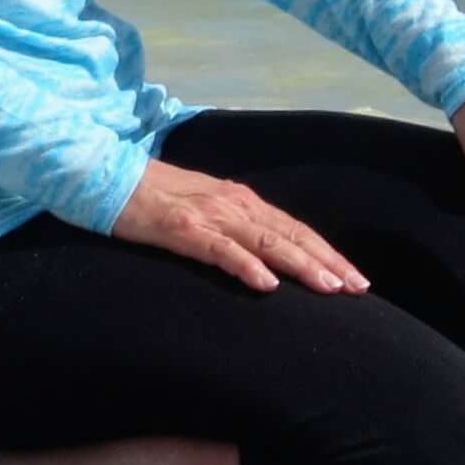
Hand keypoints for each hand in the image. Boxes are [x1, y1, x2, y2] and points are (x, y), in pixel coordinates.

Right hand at [108, 158, 369, 295]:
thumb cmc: (153, 198)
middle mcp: (233, 204)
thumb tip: (266, 255)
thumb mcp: (203, 209)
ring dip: (300, 265)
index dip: (327, 253)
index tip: (356, 278)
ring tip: (329, 288)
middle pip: (291, 235)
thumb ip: (233, 227)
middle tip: (359, 289)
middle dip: (328, 262)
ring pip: (265, 242)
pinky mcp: (181, 228)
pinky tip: (266, 284)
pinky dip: (246, 266)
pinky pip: (219, 250)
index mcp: (241, 200)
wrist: (105, 176)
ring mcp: (209, 215)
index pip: (295, 229)